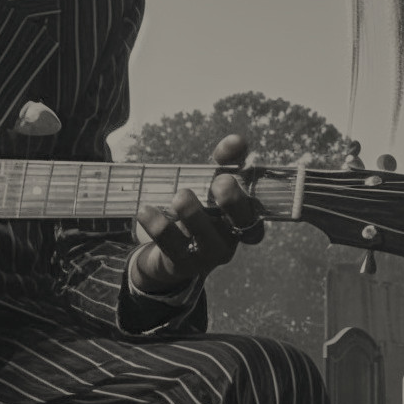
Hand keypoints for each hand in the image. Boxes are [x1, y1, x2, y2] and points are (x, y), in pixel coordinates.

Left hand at [130, 132, 266, 294]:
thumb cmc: (198, 210)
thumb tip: (236, 140)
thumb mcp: (209, 183)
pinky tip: (146, 210)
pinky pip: (172, 246)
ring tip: (180, 196)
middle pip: (240, 223)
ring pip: (206, 237)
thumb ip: (224, 161)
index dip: (251, 186)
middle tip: (220, 181)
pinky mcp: (182, 264)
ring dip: (194, 214)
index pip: (257, 206)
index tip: (239, 169)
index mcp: (242, 218)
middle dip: (232, 201)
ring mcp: (208, 255)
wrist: (167, 252)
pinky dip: (159, 227)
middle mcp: (231, 238)